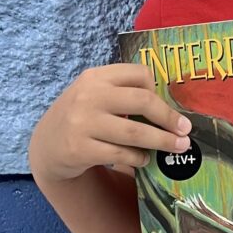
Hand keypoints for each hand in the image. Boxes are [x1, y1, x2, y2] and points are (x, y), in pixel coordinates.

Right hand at [28, 64, 192, 182]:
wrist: (47, 145)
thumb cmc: (83, 116)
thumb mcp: (96, 94)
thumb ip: (124, 93)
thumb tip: (171, 107)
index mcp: (97, 76)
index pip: (139, 74)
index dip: (158, 89)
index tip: (168, 106)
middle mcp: (89, 95)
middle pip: (143, 101)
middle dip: (169, 117)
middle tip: (186, 131)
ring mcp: (82, 122)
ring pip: (135, 132)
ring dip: (162, 141)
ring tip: (177, 147)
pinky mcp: (79, 149)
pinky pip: (120, 154)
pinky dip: (139, 158)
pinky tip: (145, 159)